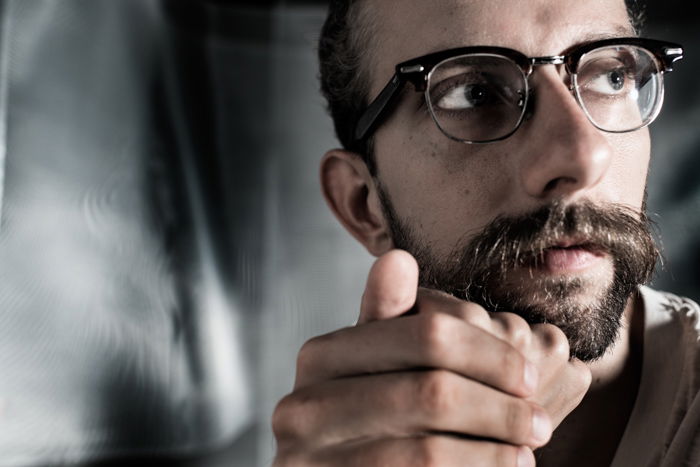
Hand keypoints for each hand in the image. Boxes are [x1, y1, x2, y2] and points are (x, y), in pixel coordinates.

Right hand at [272, 250, 590, 465]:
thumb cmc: (363, 415)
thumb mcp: (371, 363)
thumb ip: (387, 315)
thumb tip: (398, 257)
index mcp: (321, 355)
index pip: (426, 335)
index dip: (488, 354)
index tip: (526, 375)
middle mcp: (303, 405)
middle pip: (432, 394)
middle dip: (500, 409)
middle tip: (540, 422)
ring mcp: (311, 459)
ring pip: (430, 449)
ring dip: (494, 450)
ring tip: (527, 451)